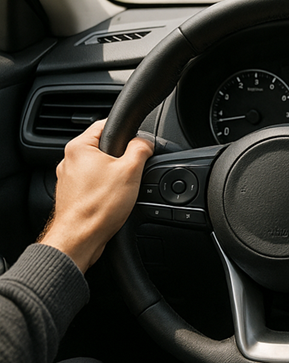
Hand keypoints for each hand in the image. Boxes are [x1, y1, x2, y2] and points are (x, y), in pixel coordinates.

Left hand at [39, 120, 153, 272]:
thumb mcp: (131, 171)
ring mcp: (69, 179)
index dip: (126, 130)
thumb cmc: (98, 207)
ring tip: (121, 190)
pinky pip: (94, 185)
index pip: (105, 124)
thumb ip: (140, 149)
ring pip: (99, 168)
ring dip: (113, 176)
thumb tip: (145, 143)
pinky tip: (112, 201)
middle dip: (121, 158)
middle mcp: (69, 160)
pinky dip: (105, 190)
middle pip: (104, 148)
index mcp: (79, 147)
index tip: (138, 141)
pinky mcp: (73, 195)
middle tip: (132, 172)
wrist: (80, 238)